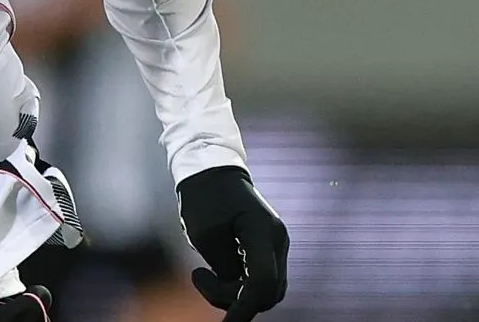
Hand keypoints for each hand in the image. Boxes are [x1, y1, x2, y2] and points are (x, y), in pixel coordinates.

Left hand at [177, 165, 288, 320]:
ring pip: (266, 288)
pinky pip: (261, 278)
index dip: (243, 309)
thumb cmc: (204, 198)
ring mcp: (276, 244)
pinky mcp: (269, 247)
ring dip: (237, 292)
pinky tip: (215, 272)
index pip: (262, 283)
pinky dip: (241, 284)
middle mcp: (277, 240)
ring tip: (203, 273)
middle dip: (236, 299)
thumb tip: (237, 295)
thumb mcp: (206, 236)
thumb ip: (225, 269)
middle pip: (268, 292)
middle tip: (201, 278)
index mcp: (262, 232)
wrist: (212, 170)